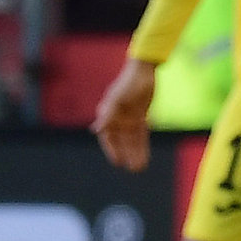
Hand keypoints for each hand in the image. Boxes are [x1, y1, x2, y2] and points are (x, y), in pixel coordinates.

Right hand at [93, 55, 157, 170]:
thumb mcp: (117, 99)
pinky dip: (142, 145)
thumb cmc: (127, 83)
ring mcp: (128, 118)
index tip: (117, 163)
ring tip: (140, 168)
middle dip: (128, 155)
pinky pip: (141, 134)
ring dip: (136, 153)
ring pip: (132, 140)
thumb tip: (95, 129)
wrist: (143, 71)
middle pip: (122, 142)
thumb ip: (107, 115)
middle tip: (134, 170)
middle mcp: (117, 119)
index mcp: (108, 115)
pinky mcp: (139, 116)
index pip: (108, 137)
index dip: (112, 150)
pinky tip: (144, 156)